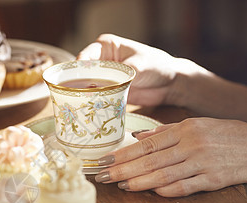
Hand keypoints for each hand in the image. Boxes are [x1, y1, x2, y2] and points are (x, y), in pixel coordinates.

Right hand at [77, 33, 207, 106]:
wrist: (171, 84)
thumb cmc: (158, 66)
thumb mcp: (140, 65)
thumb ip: (121, 72)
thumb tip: (105, 83)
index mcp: (105, 47)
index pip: (85, 56)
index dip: (77, 69)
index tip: (76, 82)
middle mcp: (101, 61)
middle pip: (81, 73)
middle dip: (78, 85)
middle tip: (77, 97)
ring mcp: (103, 78)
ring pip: (86, 87)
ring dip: (84, 96)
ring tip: (82, 105)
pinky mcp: (107, 92)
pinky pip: (95, 98)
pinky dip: (92, 104)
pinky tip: (90, 111)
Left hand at [94, 118, 246, 196]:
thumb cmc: (226, 134)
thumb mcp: (197, 124)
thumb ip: (166, 131)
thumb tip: (138, 137)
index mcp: (185, 130)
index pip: (147, 144)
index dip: (124, 154)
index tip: (105, 161)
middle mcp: (191, 145)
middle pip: (150, 160)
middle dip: (124, 169)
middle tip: (103, 177)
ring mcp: (202, 163)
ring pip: (164, 175)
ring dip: (140, 182)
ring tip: (121, 186)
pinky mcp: (213, 179)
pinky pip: (186, 187)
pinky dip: (168, 190)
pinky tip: (152, 192)